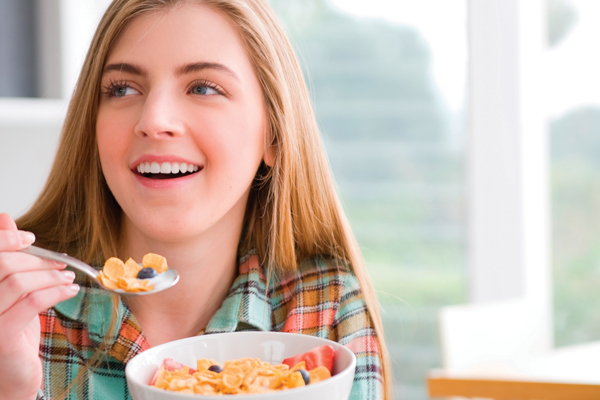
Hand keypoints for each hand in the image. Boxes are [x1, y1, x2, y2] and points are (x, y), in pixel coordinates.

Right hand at [0, 213, 78, 399]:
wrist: (11, 376)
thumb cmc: (10, 331)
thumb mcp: (10, 291)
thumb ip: (6, 257)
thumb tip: (5, 218)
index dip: (7, 238)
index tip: (31, 237)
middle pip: (3, 263)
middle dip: (37, 259)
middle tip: (61, 263)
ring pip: (18, 281)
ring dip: (50, 275)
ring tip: (68, 277)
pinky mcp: (1, 334)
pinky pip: (31, 302)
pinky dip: (56, 291)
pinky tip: (70, 290)